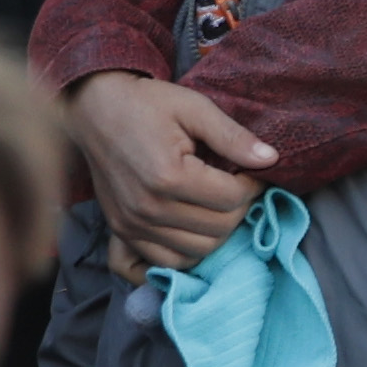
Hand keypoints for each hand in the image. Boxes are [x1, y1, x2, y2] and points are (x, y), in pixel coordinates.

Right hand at [65, 71, 276, 277]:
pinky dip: (189, 250)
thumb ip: (233, 136)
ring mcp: (132, 224)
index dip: (253, 185)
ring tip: (216, 201)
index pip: (233, 199)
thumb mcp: (193, 108)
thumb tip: (271, 159)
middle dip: (238, 208)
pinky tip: (195, 224)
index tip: (252, 170)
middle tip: (235, 184)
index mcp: (168, 176)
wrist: (94, 110)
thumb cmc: (146, 104)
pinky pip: (167, 262)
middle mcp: (148, 208)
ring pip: (199, 251)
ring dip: (218, 230)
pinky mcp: (122, 232)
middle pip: (220, 229)